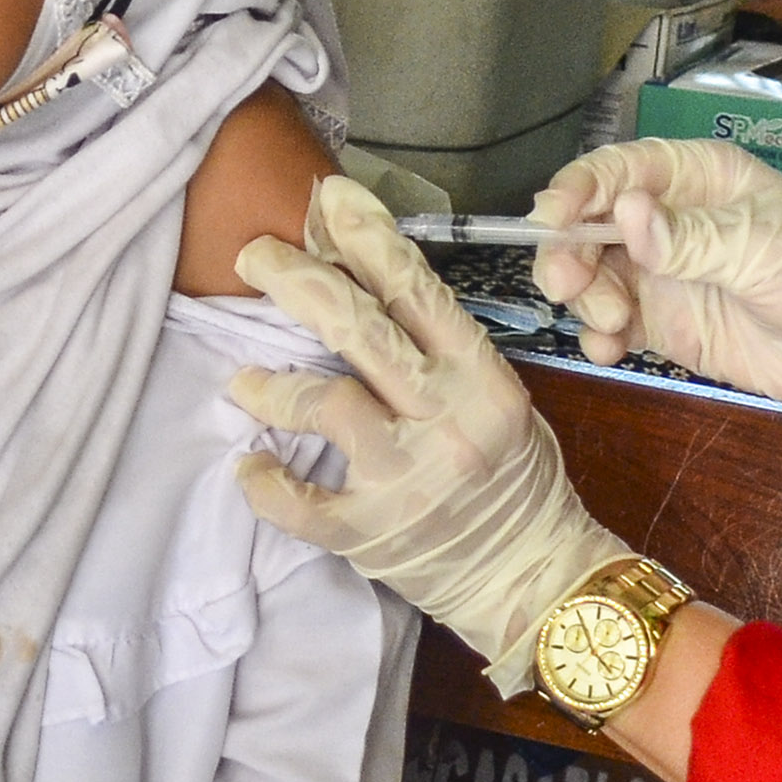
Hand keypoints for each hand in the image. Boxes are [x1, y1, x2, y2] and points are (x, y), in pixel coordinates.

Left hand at [229, 177, 629, 695]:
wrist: (539, 583)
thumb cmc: (517, 484)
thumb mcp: (499, 403)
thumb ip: (442, 354)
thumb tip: (368, 287)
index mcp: (481, 378)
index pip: (418, 290)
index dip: (368, 237)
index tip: (325, 198)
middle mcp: (447, 419)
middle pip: (359, 328)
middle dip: (297, 279)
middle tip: (252, 255)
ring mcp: (409, 477)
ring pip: (324, 405)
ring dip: (271, 387)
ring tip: (243, 381)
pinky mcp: (374, 533)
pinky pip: (302, 503)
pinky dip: (267, 484)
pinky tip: (250, 469)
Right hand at [529, 141, 781, 460]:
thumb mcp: (764, 248)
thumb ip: (690, 236)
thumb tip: (625, 213)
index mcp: (699, 178)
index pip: (620, 170)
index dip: (579, 191)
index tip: (551, 222)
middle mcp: (673, 219)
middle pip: (594, 223)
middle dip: (570, 251)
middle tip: (567, 285)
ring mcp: (667, 273)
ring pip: (595, 274)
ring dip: (586, 297)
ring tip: (614, 323)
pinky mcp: (669, 323)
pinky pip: (613, 322)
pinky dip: (600, 334)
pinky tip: (611, 349)